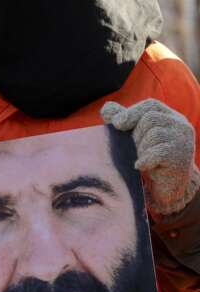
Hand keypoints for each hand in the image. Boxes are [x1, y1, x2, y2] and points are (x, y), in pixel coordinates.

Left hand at [102, 99, 199, 215]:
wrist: (167, 186)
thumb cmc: (149, 158)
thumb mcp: (136, 137)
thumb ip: (124, 121)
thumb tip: (107, 107)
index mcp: (170, 117)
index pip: (151, 105)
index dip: (132, 112)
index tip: (116, 124)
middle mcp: (180, 125)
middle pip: (150, 119)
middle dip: (135, 135)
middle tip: (135, 150)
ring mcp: (184, 141)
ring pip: (154, 134)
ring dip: (140, 148)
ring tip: (142, 158)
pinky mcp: (181, 157)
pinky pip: (158, 152)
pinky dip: (145, 159)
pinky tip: (141, 166)